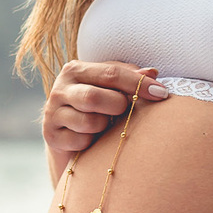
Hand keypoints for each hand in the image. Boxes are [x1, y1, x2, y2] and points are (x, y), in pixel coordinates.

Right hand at [42, 59, 167, 166]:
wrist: (69, 138)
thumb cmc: (98, 107)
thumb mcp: (112, 89)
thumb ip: (130, 78)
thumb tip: (152, 72)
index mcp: (76, 69)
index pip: (111, 73)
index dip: (138, 84)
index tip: (161, 94)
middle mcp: (60, 88)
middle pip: (95, 97)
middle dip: (117, 107)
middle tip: (123, 111)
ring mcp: (52, 112)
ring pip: (89, 122)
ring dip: (104, 127)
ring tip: (105, 125)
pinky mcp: (51, 135)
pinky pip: (80, 141)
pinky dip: (92, 143)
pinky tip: (92, 140)